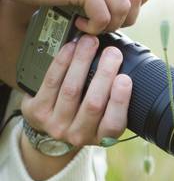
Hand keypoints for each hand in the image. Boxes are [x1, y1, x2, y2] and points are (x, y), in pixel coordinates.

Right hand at [12, 0, 148, 33]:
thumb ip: (113, 1)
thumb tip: (137, 7)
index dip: (136, 5)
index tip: (118, 13)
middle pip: (135, 3)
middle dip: (122, 20)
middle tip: (102, 23)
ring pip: (123, 10)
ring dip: (108, 25)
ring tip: (91, 24)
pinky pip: (103, 16)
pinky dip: (93, 27)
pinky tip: (80, 24)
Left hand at [20, 35, 130, 180]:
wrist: (52, 125)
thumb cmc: (86, 116)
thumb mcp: (105, 117)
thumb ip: (116, 100)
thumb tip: (127, 69)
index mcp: (102, 137)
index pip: (114, 123)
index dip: (120, 101)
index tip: (125, 78)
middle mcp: (79, 135)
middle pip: (93, 104)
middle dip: (105, 74)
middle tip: (113, 53)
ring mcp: (56, 125)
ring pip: (72, 90)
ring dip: (82, 61)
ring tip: (90, 43)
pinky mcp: (37, 112)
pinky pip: (51, 82)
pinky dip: (62, 62)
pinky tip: (71, 48)